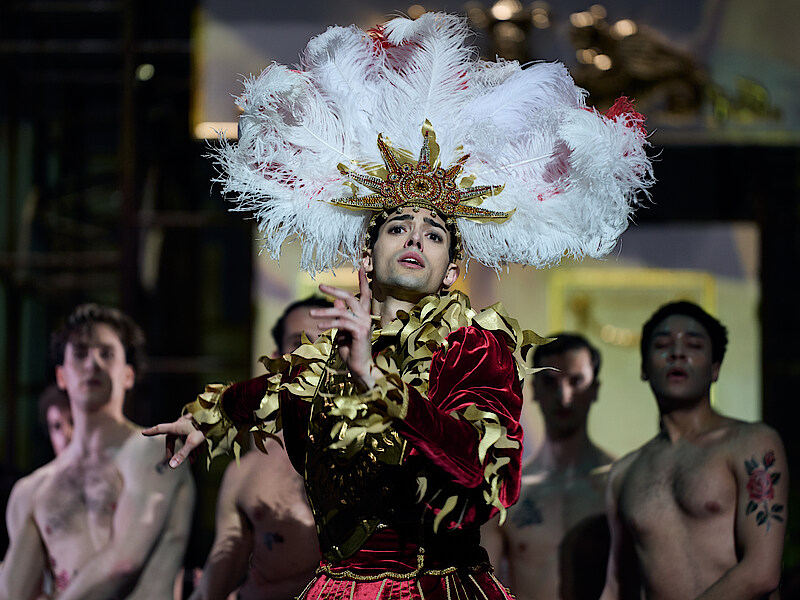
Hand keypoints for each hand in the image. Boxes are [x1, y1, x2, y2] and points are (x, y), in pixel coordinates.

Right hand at [142, 414, 205, 467]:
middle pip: (172, 437)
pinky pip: (192, 435)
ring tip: (192, 460)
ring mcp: (190, 423)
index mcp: (177, 426)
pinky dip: (194, 445)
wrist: (219, 417)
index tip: (143, 433)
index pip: (160, 429)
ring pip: (184, 437)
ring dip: (187, 450)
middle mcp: (182, 423)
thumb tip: (171, 466)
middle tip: (172, 459)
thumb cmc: (204, 428)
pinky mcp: (198, 424)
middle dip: (173, 449)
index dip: (151, 432)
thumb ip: (182, 454)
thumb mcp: (192, 443)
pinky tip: (200, 453)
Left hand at [312, 267, 378, 389]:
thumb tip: (335, 302)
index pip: (365, 294)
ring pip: (342, 312)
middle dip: (334, 291)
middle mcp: (366, 317)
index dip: (363, 281)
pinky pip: (341, 323)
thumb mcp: (343, 330)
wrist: (359, 367)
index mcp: (364, 315)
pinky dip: (329, 324)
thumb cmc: (351, 349)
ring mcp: (364, 324)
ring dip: (324, 312)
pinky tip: (319, 326)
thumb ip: (341, 315)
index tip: (361, 267)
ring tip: (310, 314)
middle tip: (320, 286)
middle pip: (350, 297)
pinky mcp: (359, 332)